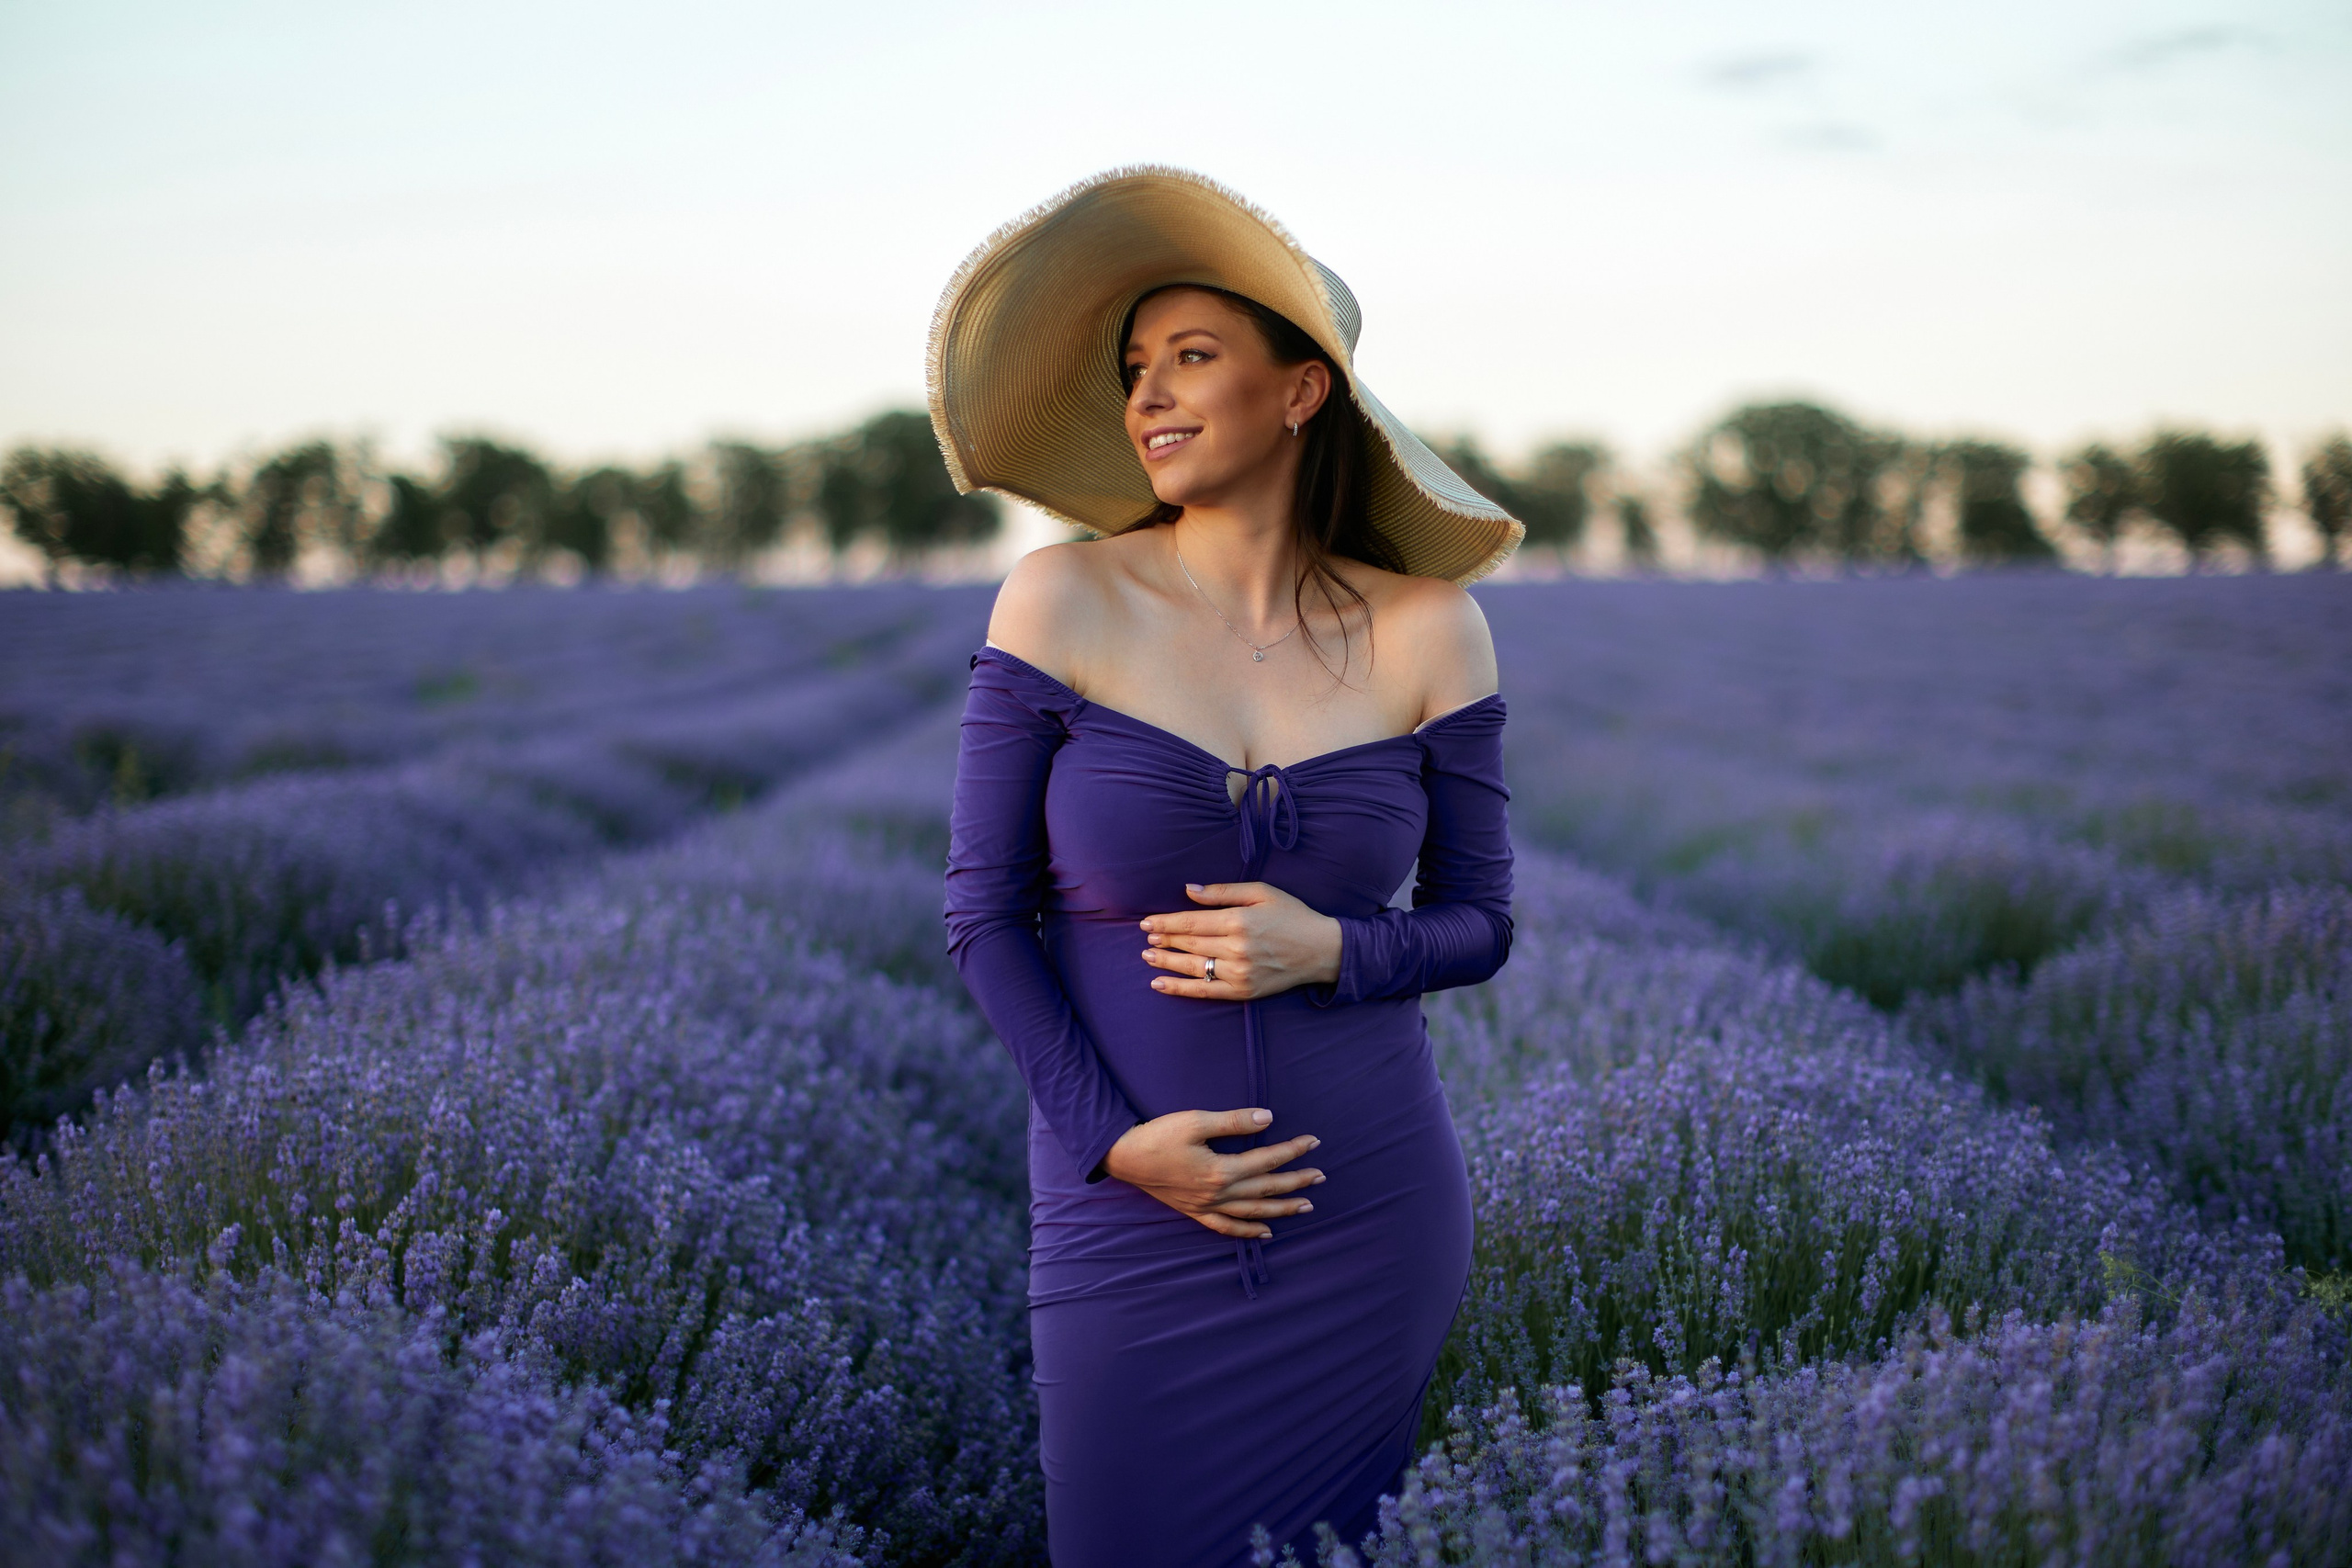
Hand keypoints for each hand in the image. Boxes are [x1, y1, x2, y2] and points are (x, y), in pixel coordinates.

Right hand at [1103, 1108, 1323, 1238]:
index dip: (1292, 1151)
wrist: (1124, 1157)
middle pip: (1266, 1189)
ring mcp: (1207, 1206)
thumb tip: (1268, 1118)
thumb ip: (1233, 1121)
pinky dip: (1248, 1230)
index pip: (1266, 1160)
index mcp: (1221, 1170)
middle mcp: (1217, 1193)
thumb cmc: (1159, 1135)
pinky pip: (1227, 1227)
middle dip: (1296, 1182)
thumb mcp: (1195, 1121)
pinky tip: (1266, 1231)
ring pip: (1252, 1211)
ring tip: (1306, 1206)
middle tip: (1321, 1176)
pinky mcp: (1195, 1211)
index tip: (1314, 1142)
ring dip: (1281, 1209)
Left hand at [1140, 881, 1341, 999]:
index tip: (1147, 922)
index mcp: (1239, 920)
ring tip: (1147, 957)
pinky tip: (1160, 984)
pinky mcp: (1243, 991)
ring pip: (1193, 967)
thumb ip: (1223, 891)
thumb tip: (1189, 890)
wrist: (1322, 950)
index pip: (1192, 922)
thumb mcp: (1262, 892)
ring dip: (1166, 962)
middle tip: (1145, 938)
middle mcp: (1237, 948)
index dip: (1166, 923)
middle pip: (1189, 944)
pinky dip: (1180, 989)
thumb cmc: (1292, 915)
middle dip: (1164, 940)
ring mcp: (1239, 972)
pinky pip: (1205, 991)